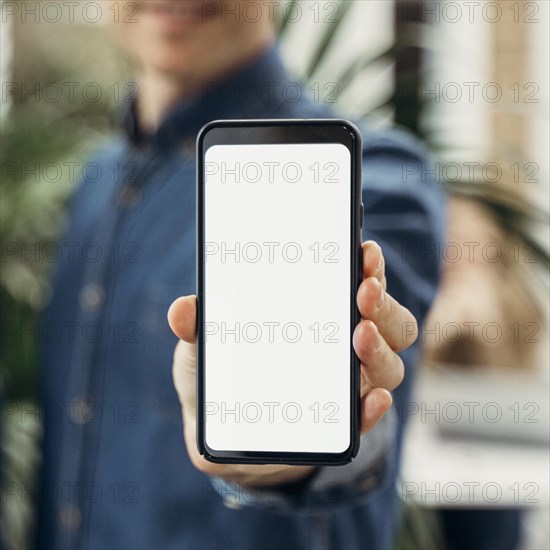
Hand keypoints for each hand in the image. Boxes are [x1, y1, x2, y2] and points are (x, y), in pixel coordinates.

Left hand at [167, 240, 417, 485]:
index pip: (359, 283)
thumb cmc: (224, 375)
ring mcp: (349, 382)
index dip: (368, 266)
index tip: (363, 252)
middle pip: (388, 320)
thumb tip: (182, 310)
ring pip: (389, 364)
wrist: (226, 433)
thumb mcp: (206, 347)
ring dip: (380, 348)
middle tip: (362, 292)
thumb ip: (198, 326)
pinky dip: (375, 408)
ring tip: (360, 337)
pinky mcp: (343, 422)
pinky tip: (371, 400)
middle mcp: (346, 343)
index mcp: (320, 314)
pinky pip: (368, 415)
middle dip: (381, 303)